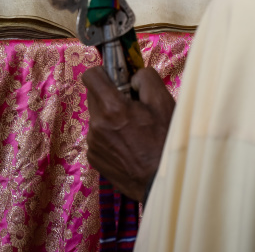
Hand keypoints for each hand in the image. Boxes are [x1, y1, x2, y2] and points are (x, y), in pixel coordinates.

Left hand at [82, 66, 174, 200]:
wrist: (160, 181)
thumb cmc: (164, 141)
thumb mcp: (163, 102)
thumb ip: (146, 78)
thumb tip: (132, 77)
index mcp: (112, 108)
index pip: (91, 76)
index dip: (104, 72)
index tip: (117, 78)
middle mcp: (97, 125)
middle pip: (94, 95)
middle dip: (110, 94)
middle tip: (132, 105)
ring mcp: (93, 143)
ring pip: (97, 116)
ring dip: (110, 116)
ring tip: (133, 128)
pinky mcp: (93, 158)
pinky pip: (98, 135)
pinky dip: (109, 134)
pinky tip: (128, 144)